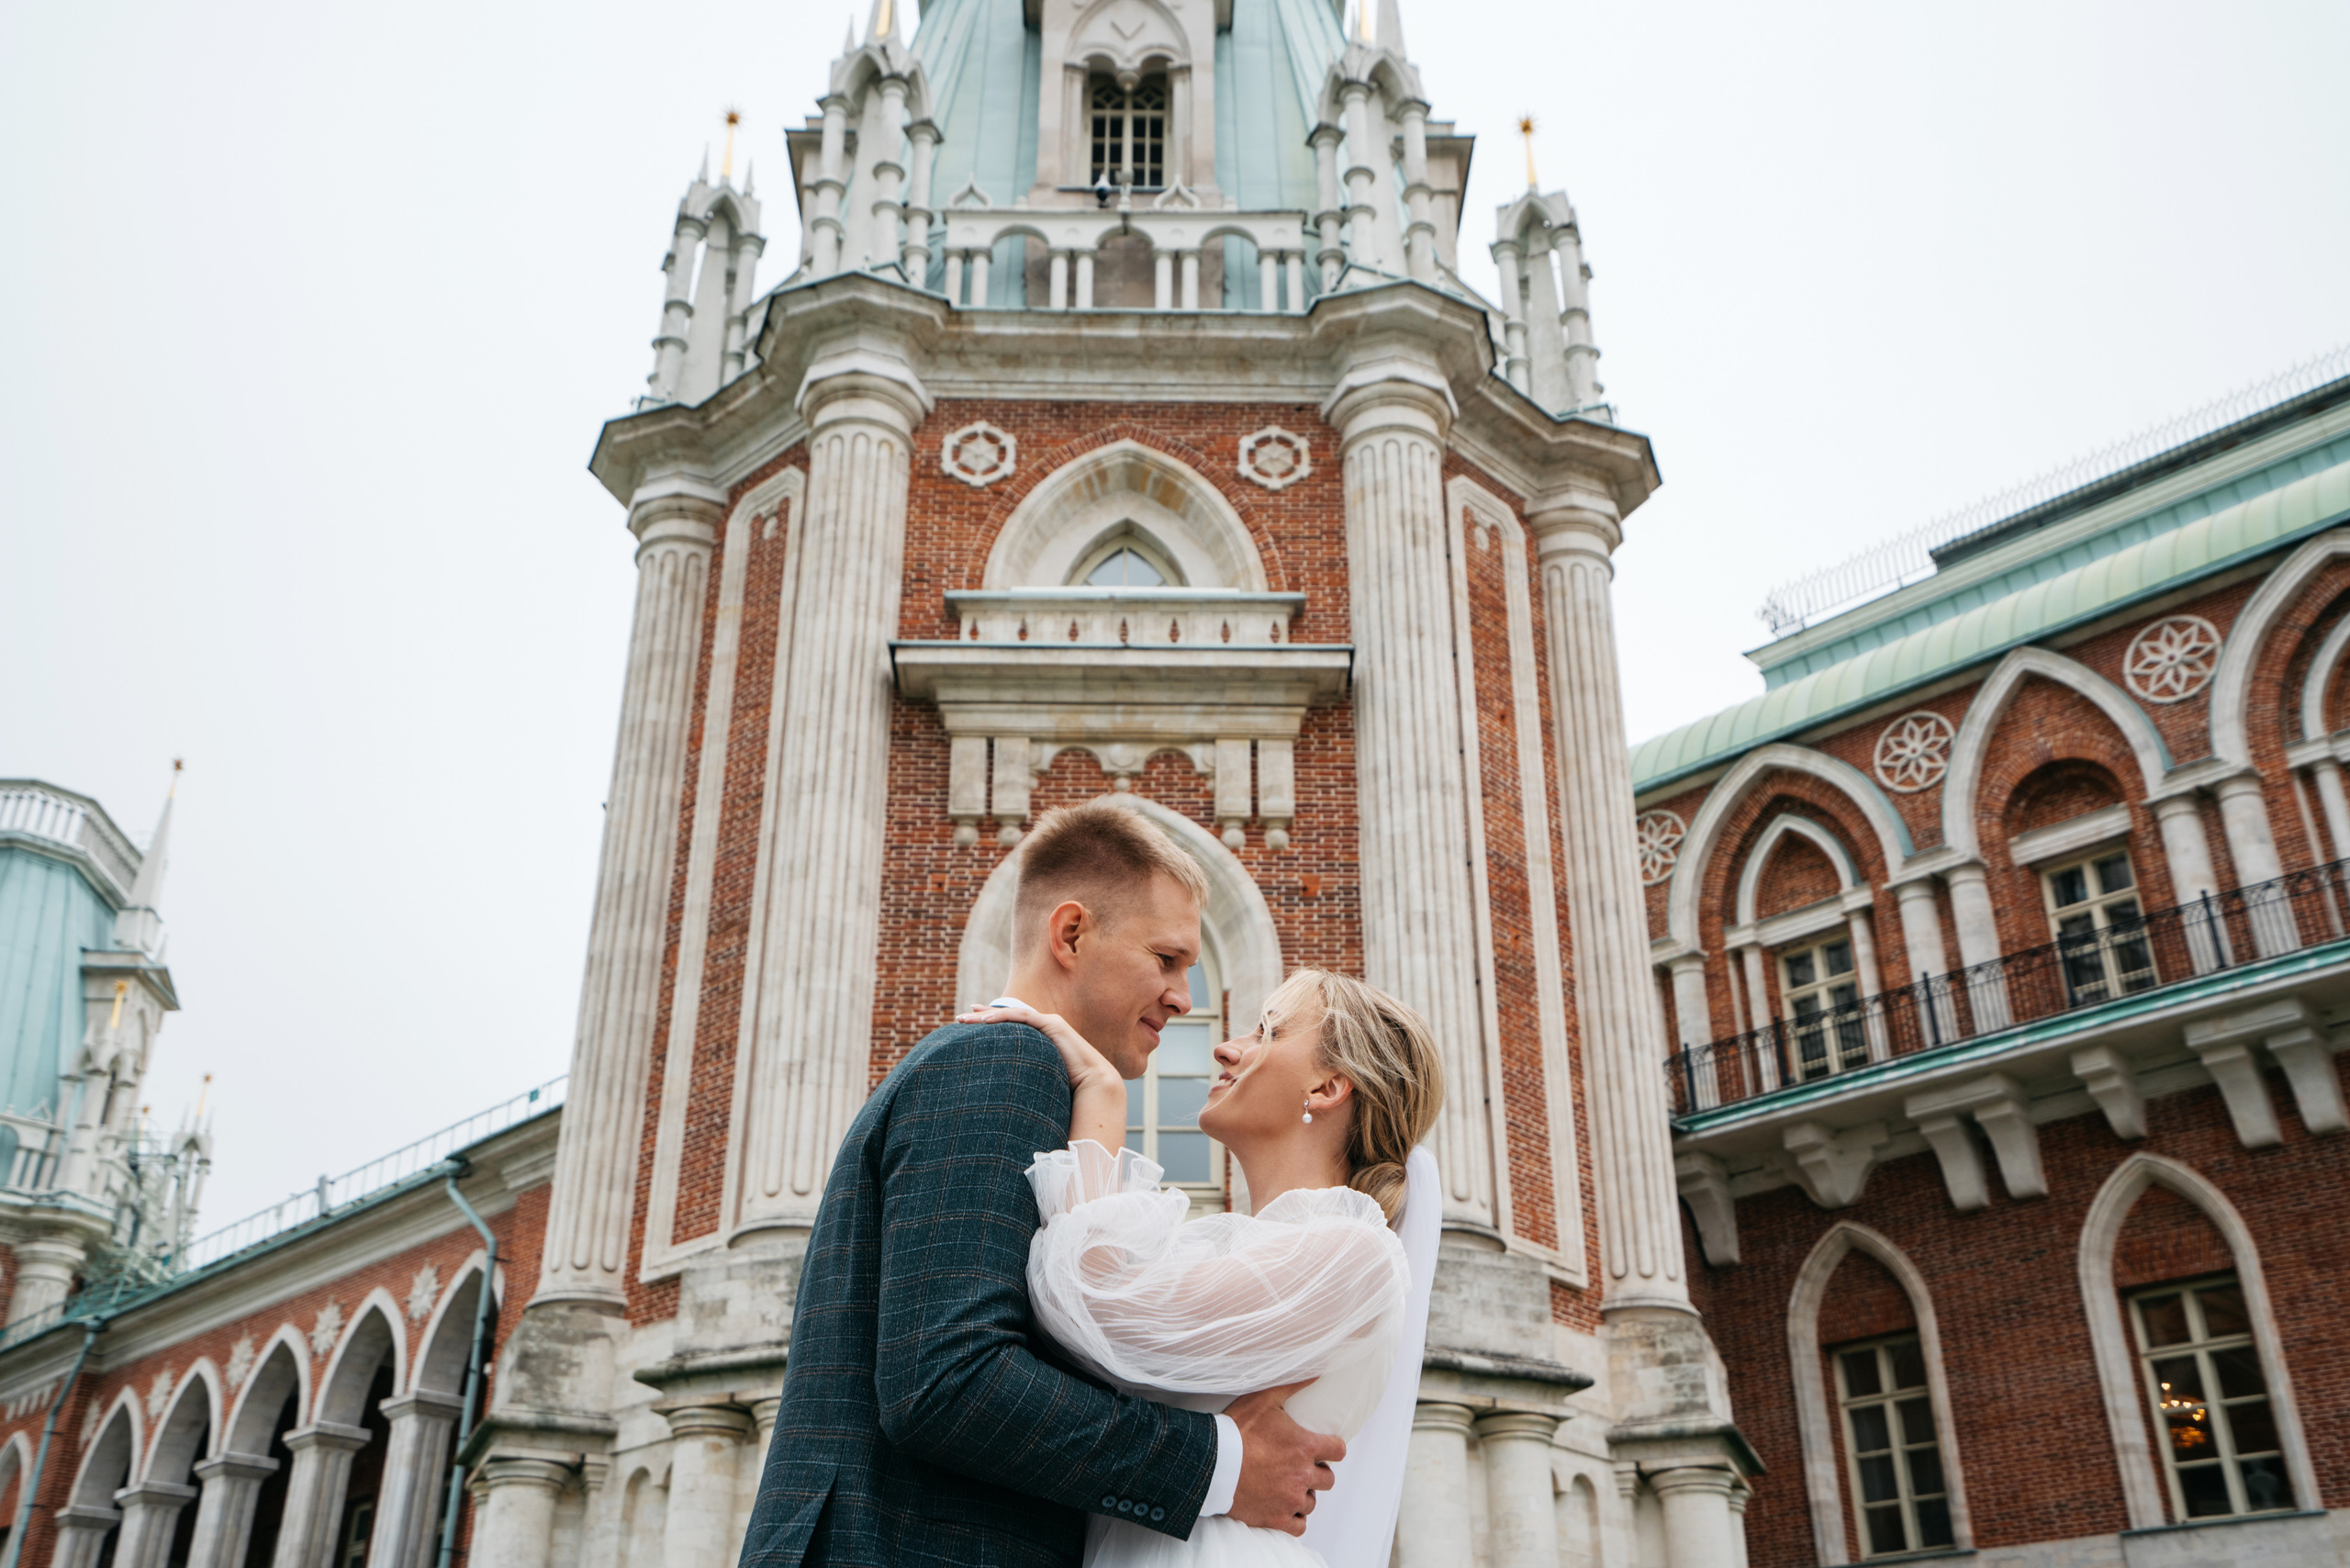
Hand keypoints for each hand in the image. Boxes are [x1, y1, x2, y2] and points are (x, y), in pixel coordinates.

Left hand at [959, 1000, 1118, 1093]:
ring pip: (1012, 1015)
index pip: (1011, 1029)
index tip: (970, 1025)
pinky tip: (985, 1021)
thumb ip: (1025, 1086)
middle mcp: (1044, 1029)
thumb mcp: (1039, 1085)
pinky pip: (1023, 1017)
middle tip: (961, 1017)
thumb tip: (1005, 1104)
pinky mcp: (1052, 1024)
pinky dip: (1004, 1017)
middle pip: (1008, 1018)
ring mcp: (1049, 1024)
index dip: (991, 1024)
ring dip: (988, 1015)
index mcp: (1040, 1042)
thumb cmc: (1070, 1092)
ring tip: (967, 1018)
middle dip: (983, 1016)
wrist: (1095, 1086)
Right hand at [1224, 1381, 1344, 1536]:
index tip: (1323, 1448)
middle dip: (1317, 1472)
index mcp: (1305, 1447)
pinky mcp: (1275, 1518)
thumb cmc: (1237, 1430)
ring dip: (1303, 1494)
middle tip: (1299, 1466)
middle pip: (1328, 1479)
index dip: (1332, 1448)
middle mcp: (1303, 1475)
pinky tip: (1284, 1507)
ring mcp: (1290, 1499)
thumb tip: (1318, 1371)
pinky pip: (1299, 1525)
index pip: (1338, 1451)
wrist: (1211, 1464)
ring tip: (1287, 1486)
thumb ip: (1294, 1385)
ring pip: (1312, 1502)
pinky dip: (1294, 1518)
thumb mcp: (1264, 1400)